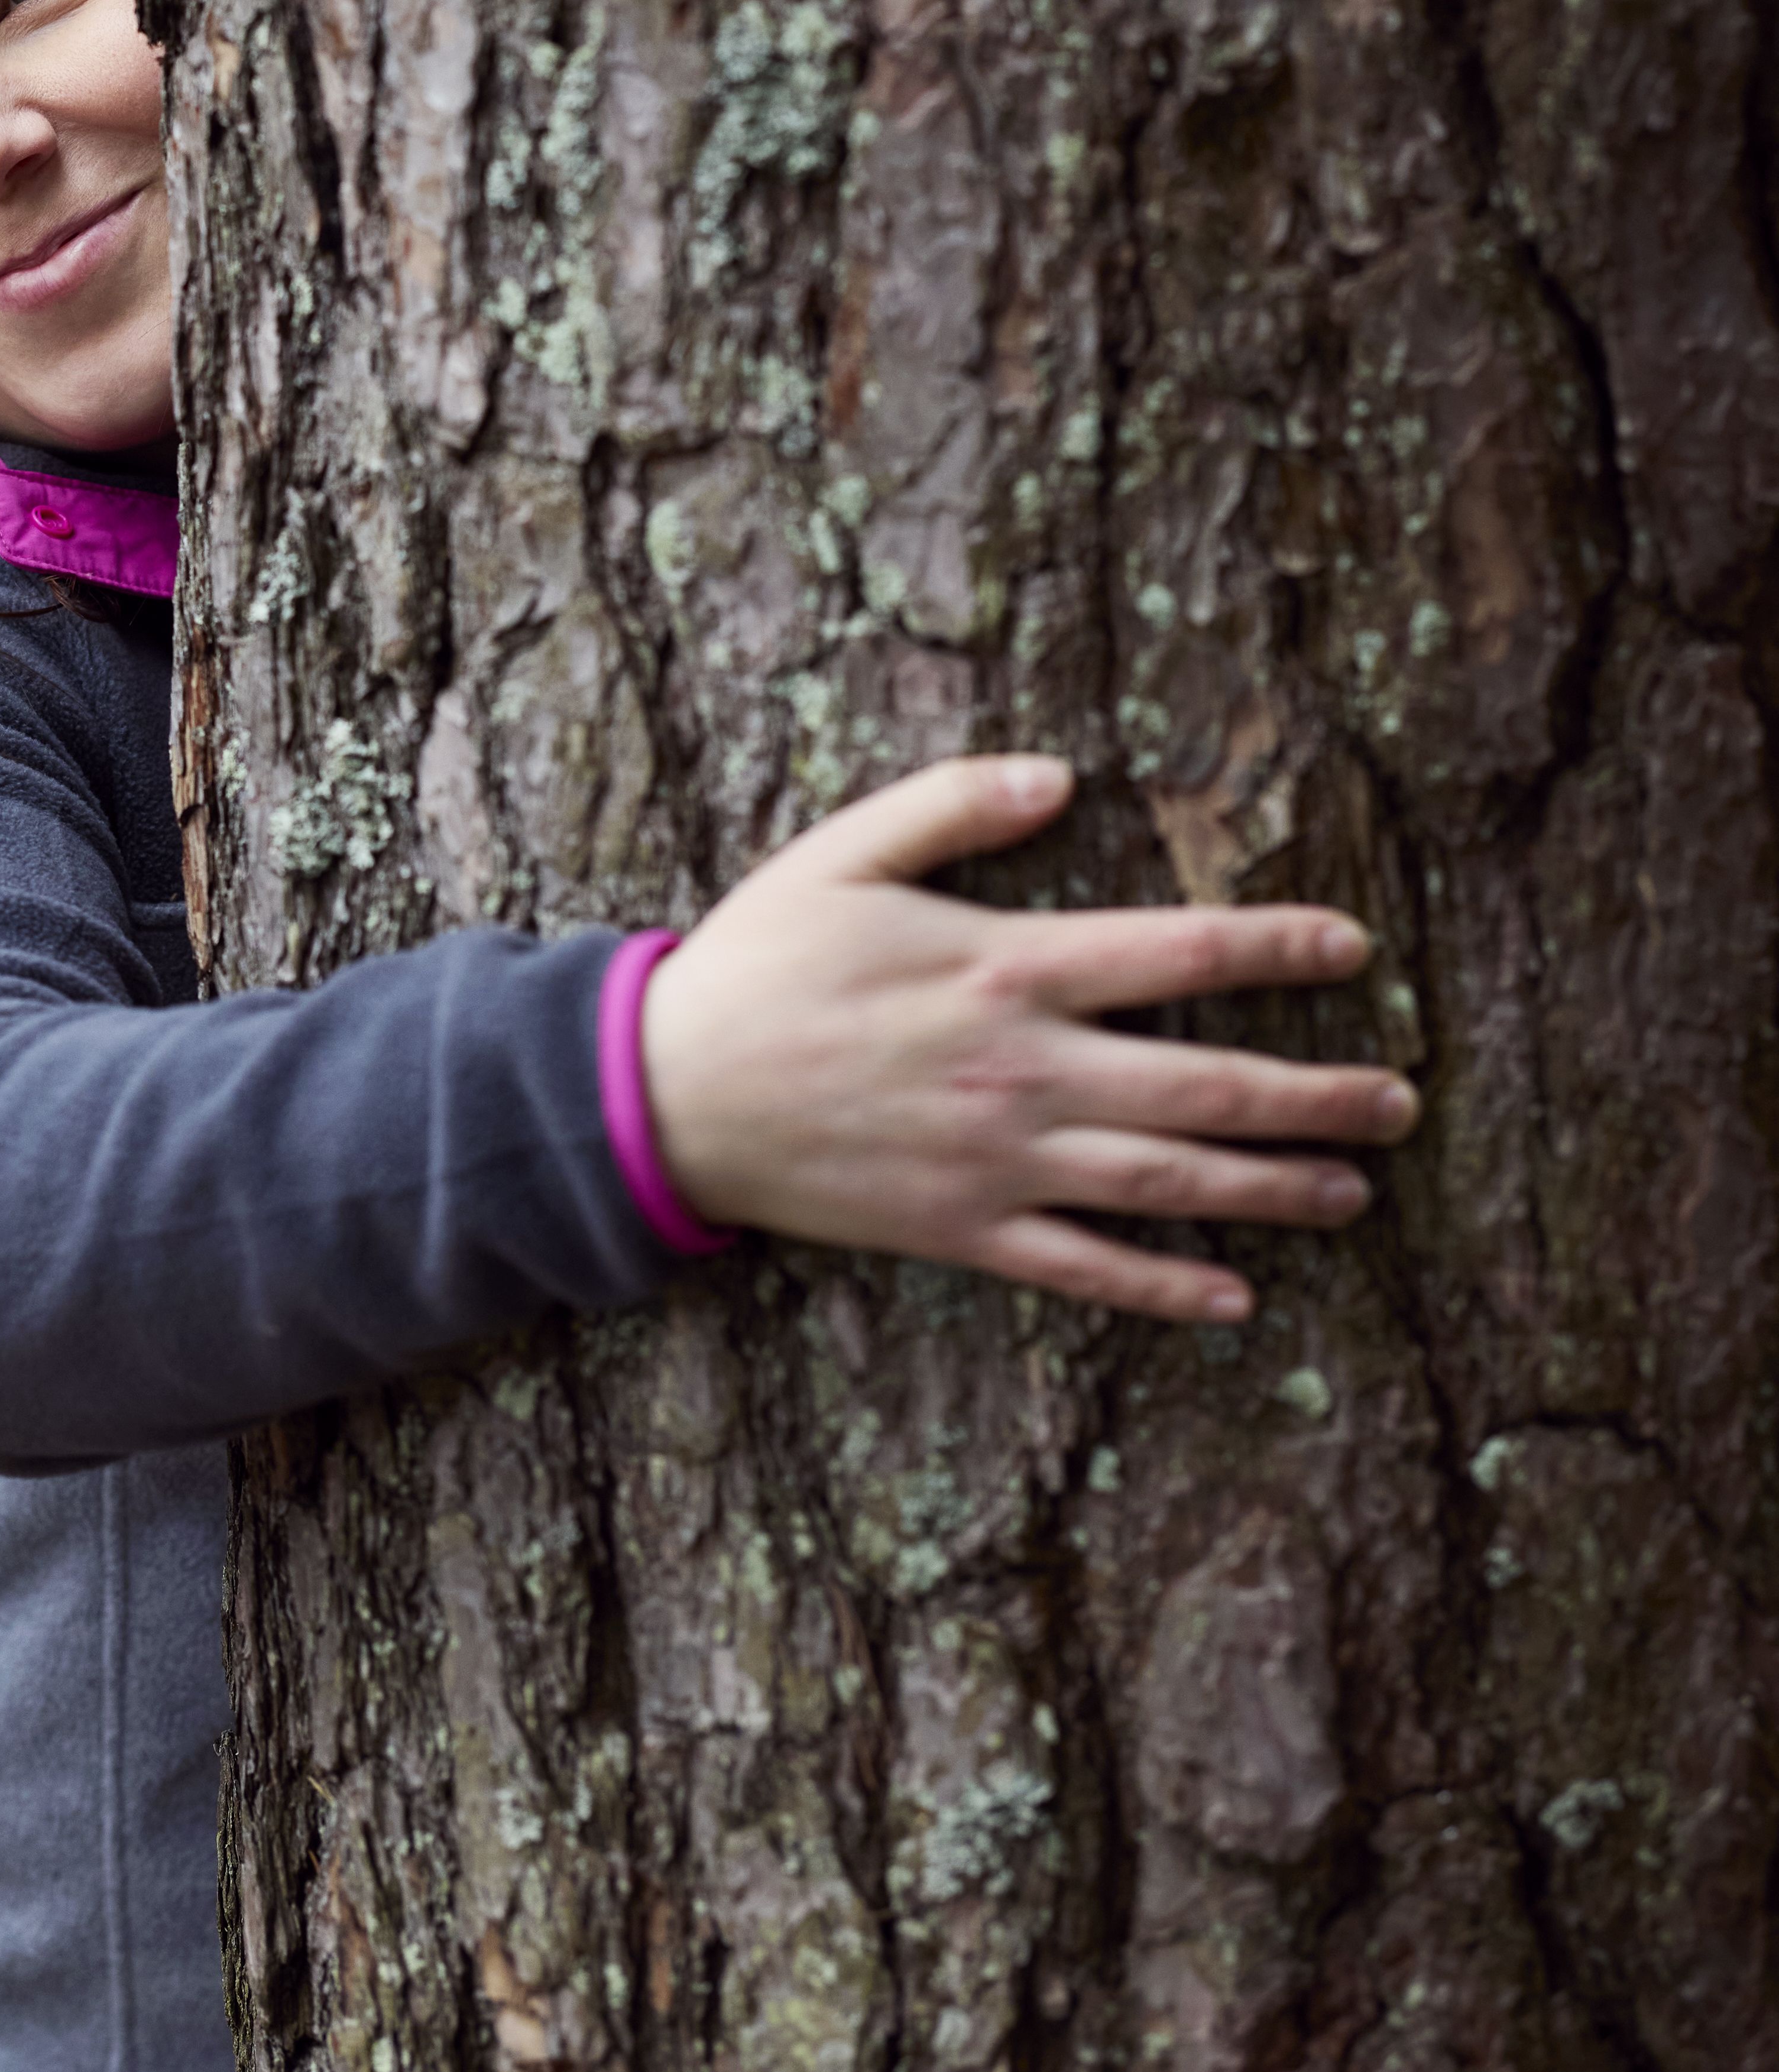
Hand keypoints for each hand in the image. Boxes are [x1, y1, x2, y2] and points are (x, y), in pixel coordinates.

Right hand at [640, 754, 1412, 1324]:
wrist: (668, 1092)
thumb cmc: (760, 962)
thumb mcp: (843, 852)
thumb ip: (953, 805)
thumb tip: (1061, 774)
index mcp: (1006, 965)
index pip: (1181, 951)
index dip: (1279, 946)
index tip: (1354, 947)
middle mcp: (1024, 1068)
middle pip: (1206, 1081)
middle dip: (1318, 1093)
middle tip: (1403, 1101)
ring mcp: (1000, 1160)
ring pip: (1169, 1178)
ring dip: (1273, 1187)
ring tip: (1354, 1190)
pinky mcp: (964, 1230)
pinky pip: (1086, 1268)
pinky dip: (1164, 1287)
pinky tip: (1235, 1297)